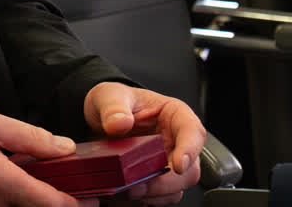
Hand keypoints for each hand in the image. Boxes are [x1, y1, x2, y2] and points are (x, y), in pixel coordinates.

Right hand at [0, 110, 84, 206]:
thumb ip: (30, 137)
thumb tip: (64, 147)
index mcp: (2, 180)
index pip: (50, 202)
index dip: (76, 203)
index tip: (91, 197)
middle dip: (59, 203)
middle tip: (74, 190)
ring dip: (39, 201)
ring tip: (45, 185)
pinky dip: (21, 200)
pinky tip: (21, 187)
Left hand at [83, 82, 204, 204]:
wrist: (98, 119)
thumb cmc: (113, 102)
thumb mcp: (108, 94)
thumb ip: (113, 106)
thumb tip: (118, 123)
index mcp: (175, 115)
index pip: (193, 132)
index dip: (190, 150)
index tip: (178, 165)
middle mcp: (177, 142)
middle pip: (189, 170)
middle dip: (166, 182)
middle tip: (139, 186)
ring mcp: (168, 163)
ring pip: (175, 188)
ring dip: (153, 195)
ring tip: (125, 191)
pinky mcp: (156, 180)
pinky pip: (158, 197)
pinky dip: (143, 200)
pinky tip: (123, 195)